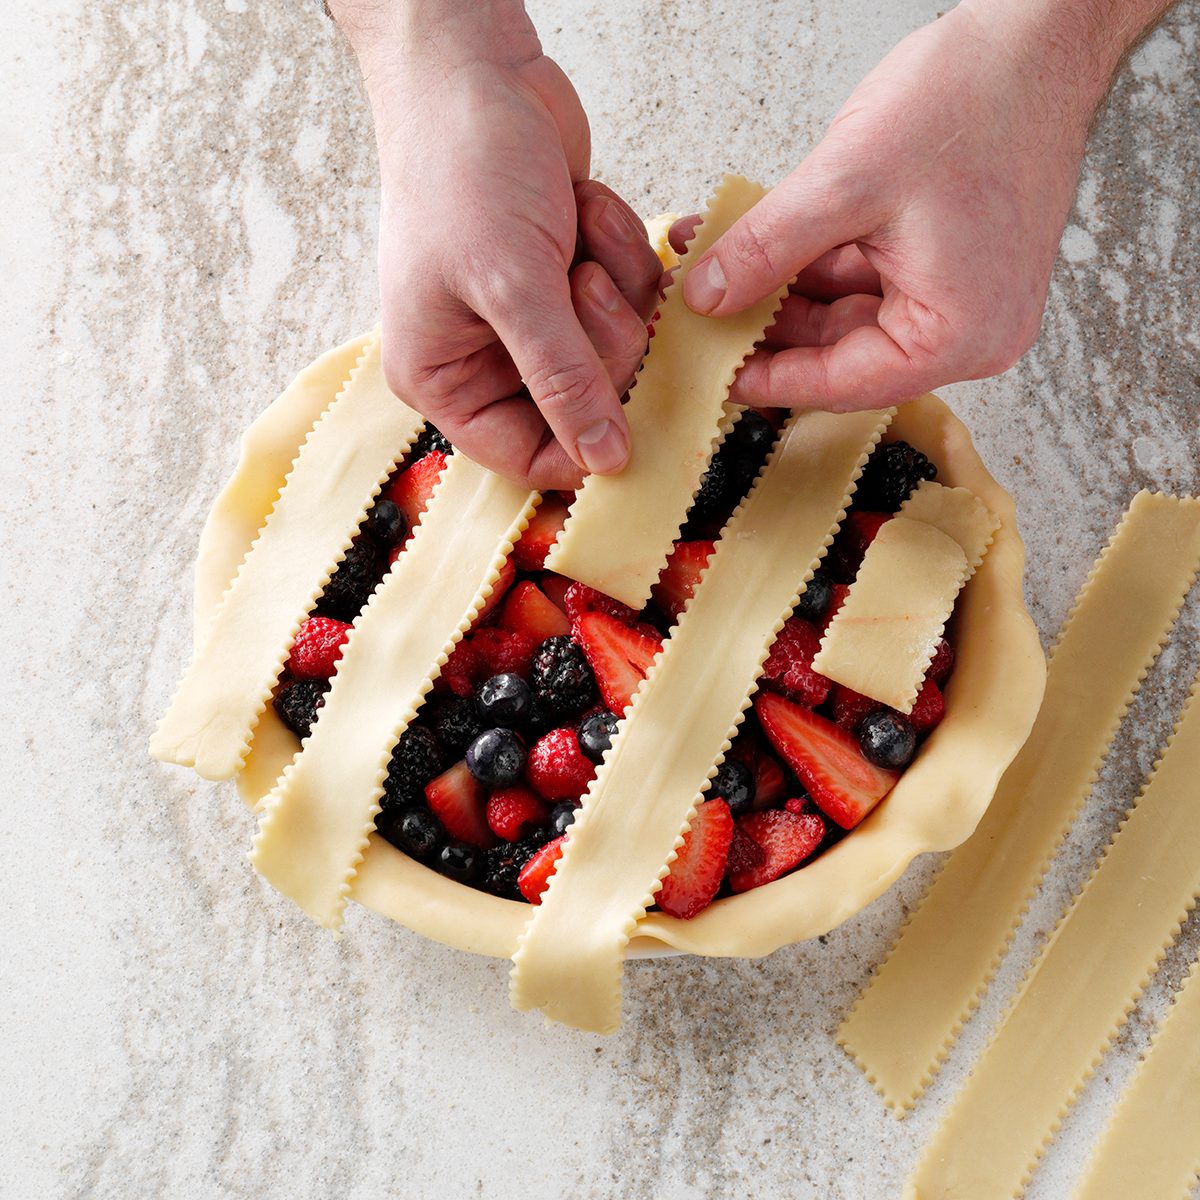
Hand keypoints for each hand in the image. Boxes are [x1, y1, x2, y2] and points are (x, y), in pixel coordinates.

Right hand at [344, 8, 660, 488]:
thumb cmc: (462, 170)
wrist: (476, 71)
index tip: (627, 424)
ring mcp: (537, 316)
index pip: (525, 457)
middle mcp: (488, 357)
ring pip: (620, 348)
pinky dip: (622, 250)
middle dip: (600, 337)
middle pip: (587, 404)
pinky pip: (633, 297)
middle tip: (580, 280)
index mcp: (445, 378)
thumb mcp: (512, 285)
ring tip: (572, 230)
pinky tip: (583, 209)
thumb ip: (562, 379)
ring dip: (616, 284)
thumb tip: (603, 460)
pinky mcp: (575, 276)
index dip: (580, 448)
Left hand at [679, 2, 1132, 410]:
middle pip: (844, 354)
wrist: (1037, 38)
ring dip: (783, 292)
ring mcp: (962, 300)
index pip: (845, 385)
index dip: (771, 378)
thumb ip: (768, 249)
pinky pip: (868, 284)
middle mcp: (970, 331)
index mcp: (959, 334)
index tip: (716, 373)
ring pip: (848, 317)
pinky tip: (763, 247)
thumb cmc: (977, 99)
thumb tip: (710, 297)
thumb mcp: (846, 183)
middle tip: (704, 317)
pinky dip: (815, 267)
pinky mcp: (951, 268)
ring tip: (720, 269)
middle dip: (769, 327)